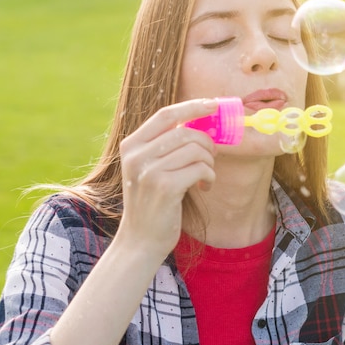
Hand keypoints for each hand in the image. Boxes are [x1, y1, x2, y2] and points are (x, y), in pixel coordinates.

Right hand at [116, 98, 217, 255]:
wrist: (140, 240)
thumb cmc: (152, 203)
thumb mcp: (149, 169)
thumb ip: (165, 146)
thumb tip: (200, 122)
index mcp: (131, 145)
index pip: (165, 115)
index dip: (192, 106)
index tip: (213, 104)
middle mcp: (137, 155)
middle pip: (185, 132)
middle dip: (207, 143)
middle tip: (213, 156)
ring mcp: (149, 171)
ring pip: (196, 150)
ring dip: (209, 163)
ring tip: (205, 176)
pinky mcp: (165, 187)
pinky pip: (200, 168)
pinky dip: (209, 176)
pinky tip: (204, 186)